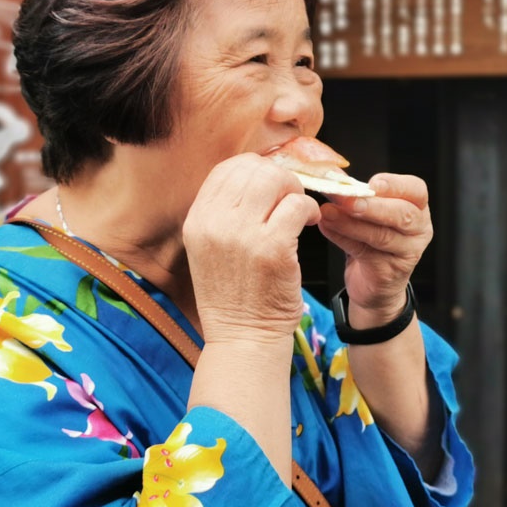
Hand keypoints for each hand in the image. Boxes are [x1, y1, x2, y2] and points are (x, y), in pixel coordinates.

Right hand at [183, 153, 320, 343]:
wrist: (243, 338)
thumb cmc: (233, 296)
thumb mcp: (211, 248)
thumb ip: (224, 213)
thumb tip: (255, 176)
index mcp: (197, 220)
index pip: (225, 169)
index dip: (254, 169)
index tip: (270, 184)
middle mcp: (215, 223)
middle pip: (253, 170)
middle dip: (279, 178)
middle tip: (290, 197)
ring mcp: (243, 235)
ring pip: (276, 181)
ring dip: (295, 191)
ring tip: (299, 211)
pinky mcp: (273, 248)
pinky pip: (297, 206)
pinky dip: (309, 209)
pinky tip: (309, 223)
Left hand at [317, 173, 431, 322]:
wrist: (374, 283)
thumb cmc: (373, 240)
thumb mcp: (372, 214)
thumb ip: (359, 196)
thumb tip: (334, 178)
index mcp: (417, 208)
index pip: (416, 190)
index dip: (395, 185)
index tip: (372, 184)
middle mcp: (418, 229)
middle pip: (402, 214)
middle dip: (372, 206)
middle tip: (346, 200)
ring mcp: (407, 253)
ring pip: (382, 235)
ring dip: (351, 223)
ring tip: (328, 213)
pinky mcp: (388, 271)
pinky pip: (365, 252)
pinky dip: (342, 238)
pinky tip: (326, 227)